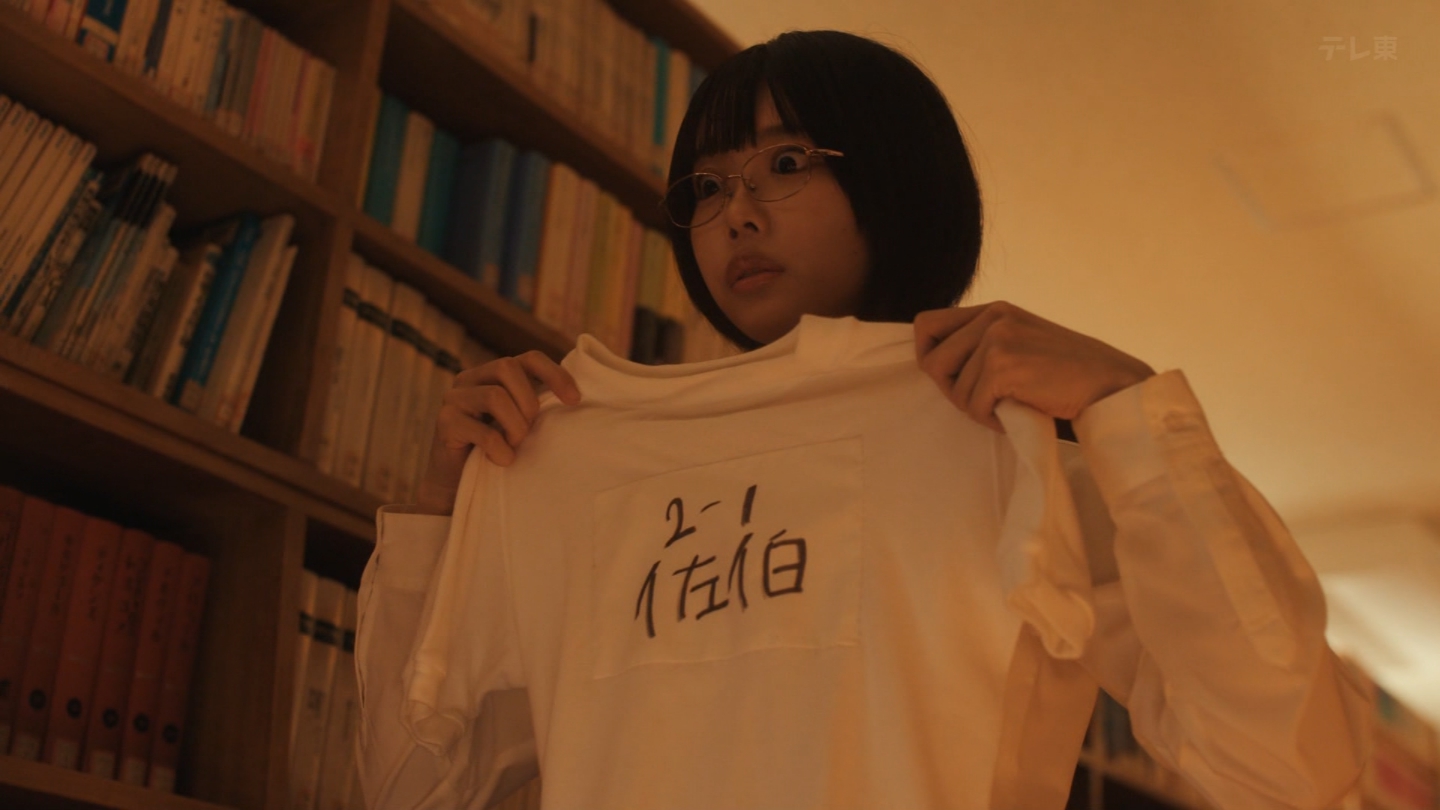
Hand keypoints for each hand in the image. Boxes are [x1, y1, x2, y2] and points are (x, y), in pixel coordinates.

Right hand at [415, 350, 581, 512]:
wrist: (456, 483)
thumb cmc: (495, 451)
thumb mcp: (519, 423)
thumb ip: (534, 405)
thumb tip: (575, 399)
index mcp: (492, 374)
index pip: (528, 358)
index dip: (554, 374)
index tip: (575, 400)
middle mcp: (470, 379)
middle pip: (508, 367)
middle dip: (528, 401)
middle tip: (529, 430)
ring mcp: (454, 398)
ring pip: (495, 396)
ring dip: (514, 426)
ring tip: (514, 445)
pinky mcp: (444, 423)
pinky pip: (482, 430)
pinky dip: (499, 449)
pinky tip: (502, 460)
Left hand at [914, 301, 1154, 432]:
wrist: (1112, 387)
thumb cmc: (1067, 376)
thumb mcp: (1023, 345)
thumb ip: (985, 345)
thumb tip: (933, 365)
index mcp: (994, 310)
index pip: (926, 324)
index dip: (929, 356)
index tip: (952, 378)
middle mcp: (993, 318)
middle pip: (931, 361)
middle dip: (952, 390)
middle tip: (984, 402)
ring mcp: (998, 339)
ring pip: (954, 390)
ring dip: (978, 409)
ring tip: (1010, 407)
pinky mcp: (1004, 366)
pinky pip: (973, 406)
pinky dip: (992, 420)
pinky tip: (1018, 414)